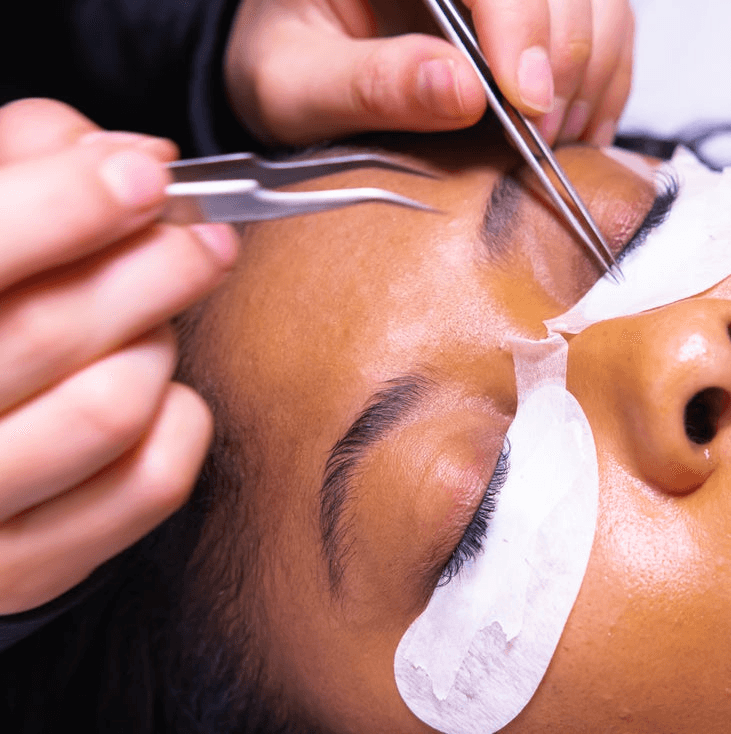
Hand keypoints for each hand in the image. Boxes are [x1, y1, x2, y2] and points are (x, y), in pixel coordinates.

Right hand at [0, 99, 238, 614]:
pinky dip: (182, 419)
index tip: (146, 174)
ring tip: (149, 322)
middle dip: (154, 266)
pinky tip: (159, 391)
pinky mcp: (28, 565)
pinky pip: (152, 483)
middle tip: (202, 237)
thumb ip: (21, 168)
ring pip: (112, 407)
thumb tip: (132, 157)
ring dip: (155, 345)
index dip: (68, 204)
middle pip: (53, 332)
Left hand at [224, 0, 633, 146]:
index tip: (524, 101)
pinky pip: (608, 25)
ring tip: (556, 138)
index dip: (522, 24)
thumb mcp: (292, 87)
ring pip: (600, 1)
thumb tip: (460, 91)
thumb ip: (366, 86)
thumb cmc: (283, 68)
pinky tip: (574, 128)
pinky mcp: (535, 8)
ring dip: (594, 73)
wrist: (295, 71)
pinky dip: (606, 82)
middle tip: (540, 135)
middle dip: (566, 58)